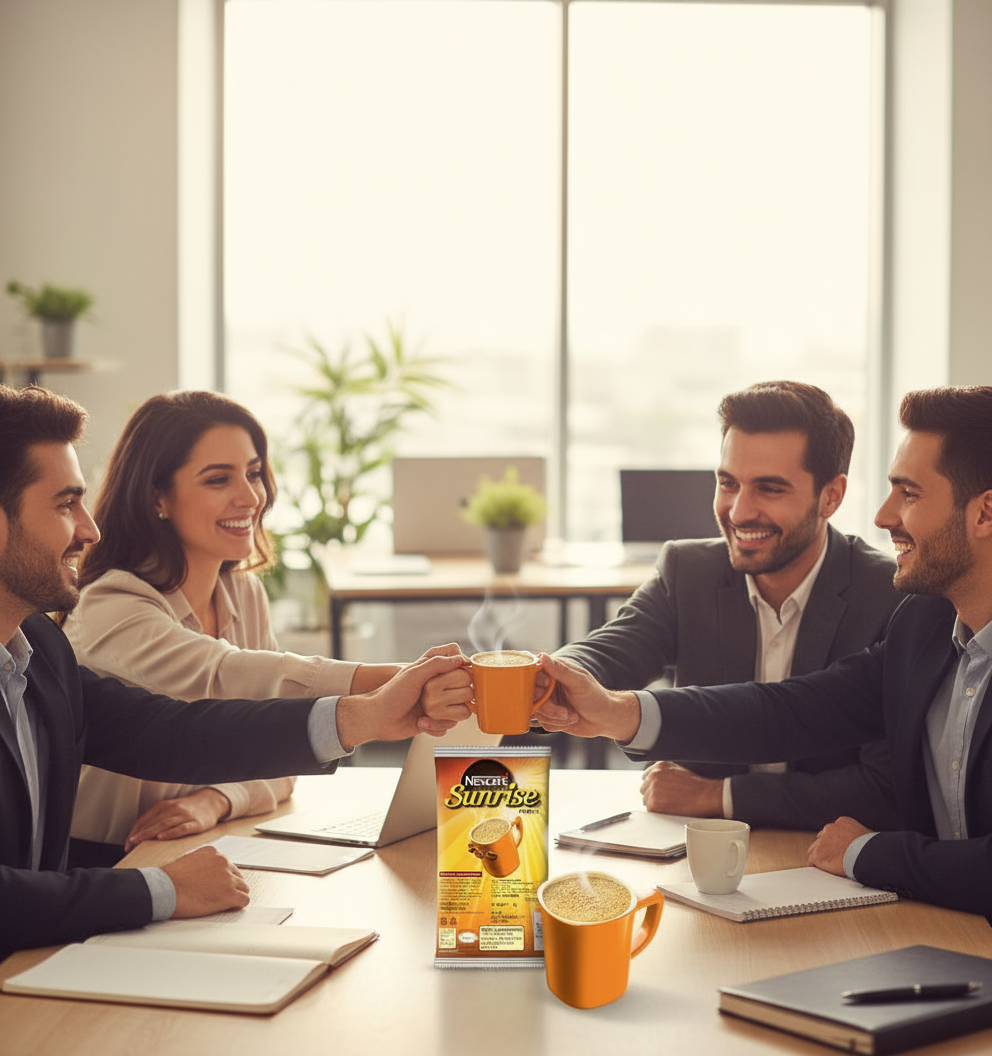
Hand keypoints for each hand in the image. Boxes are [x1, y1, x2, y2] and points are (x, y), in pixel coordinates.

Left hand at [124, 788, 231, 852]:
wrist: (210, 803)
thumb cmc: (186, 810)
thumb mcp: (170, 810)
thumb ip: (155, 820)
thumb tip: (136, 837)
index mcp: (163, 806)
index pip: (144, 819)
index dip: (134, 832)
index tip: (127, 844)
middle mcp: (172, 808)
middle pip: (152, 822)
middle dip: (139, 835)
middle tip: (129, 845)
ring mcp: (184, 815)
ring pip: (164, 824)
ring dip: (149, 833)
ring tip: (139, 842)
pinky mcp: (195, 823)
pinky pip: (181, 828)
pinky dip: (171, 833)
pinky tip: (162, 837)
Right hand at [162, 845, 250, 917]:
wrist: (163, 889)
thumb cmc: (169, 880)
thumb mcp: (188, 861)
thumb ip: (202, 865)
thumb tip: (207, 876)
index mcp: (214, 853)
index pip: (228, 866)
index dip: (223, 879)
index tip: (217, 888)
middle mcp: (224, 862)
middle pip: (238, 877)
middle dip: (231, 887)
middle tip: (220, 898)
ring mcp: (228, 878)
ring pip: (243, 888)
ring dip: (235, 896)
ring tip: (224, 905)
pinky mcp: (229, 894)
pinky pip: (244, 900)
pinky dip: (238, 905)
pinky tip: (229, 908)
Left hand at [336, 649, 470, 748]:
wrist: (379, 718)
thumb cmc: (392, 694)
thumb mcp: (413, 673)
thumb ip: (437, 663)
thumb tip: (462, 659)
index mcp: (436, 669)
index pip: (463, 663)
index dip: (462, 671)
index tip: (452, 678)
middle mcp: (442, 685)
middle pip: (467, 691)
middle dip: (447, 699)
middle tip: (427, 698)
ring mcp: (441, 703)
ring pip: (462, 712)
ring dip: (441, 716)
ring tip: (424, 713)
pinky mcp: (439, 720)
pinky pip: (450, 726)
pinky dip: (435, 727)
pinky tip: (420, 722)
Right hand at [530, 653, 640, 741]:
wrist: (605, 720)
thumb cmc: (596, 697)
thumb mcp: (579, 682)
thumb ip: (560, 670)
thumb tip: (542, 656)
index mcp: (555, 671)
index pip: (533, 673)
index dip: (537, 684)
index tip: (548, 689)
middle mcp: (549, 685)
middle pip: (532, 695)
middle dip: (548, 708)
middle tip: (564, 712)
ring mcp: (549, 701)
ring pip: (537, 711)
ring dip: (554, 718)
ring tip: (571, 716)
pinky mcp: (550, 716)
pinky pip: (543, 722)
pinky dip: (556, 725)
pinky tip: (569, 720)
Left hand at [640, 761, 723, 817]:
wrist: (705, 796)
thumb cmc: (696, 786)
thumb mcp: (678, 771)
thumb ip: (664, 774)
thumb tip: (654, 781)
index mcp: (659, 766)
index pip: (646, 777)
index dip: (652, 785)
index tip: (658, 791)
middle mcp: (654, 776)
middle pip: (644, 789)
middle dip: (653, 795)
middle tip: (666, 800)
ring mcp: (653, 789)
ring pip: (646, 800)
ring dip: (655, 804)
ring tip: (670, 805)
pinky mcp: (654, 803)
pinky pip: (650, 810)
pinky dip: (658, 812)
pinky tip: (670, 810)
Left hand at [807, 816, 871, 875]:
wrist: (868, 855)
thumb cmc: (873, 849)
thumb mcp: (866, 835)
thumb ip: (857, 837)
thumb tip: (861, 845)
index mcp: (842, 822)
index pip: (832, 831)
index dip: (834, 842)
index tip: (837, 849)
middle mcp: (830, 829)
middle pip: (821, 839)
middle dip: (825, 849)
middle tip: (831, 859)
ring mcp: (822, 841)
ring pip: (814, 850)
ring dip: (819, 857)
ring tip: (826, 866)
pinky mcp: (818, 855)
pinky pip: (812, 862)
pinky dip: (816, 867)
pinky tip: (821, 871)